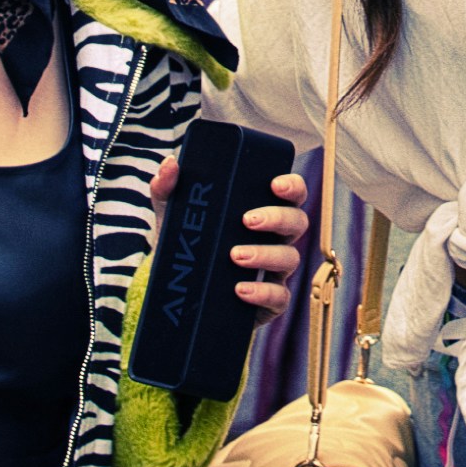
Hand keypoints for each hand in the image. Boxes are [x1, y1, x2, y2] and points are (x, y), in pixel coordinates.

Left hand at [143, 158, 309, 318]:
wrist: (177, 293)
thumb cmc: (187, 245)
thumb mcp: (173, 215)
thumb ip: (168, 187)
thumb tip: (170, 164)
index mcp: (262, 211)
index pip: (291, 195)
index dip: (293, 186)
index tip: (275, 184)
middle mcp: (275, 239)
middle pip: (297, 222)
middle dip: (277, 218)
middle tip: (247, 220)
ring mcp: (275, 271)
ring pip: (290, 258)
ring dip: (266, 254)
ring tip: (235, 255)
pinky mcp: (268, 302)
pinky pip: (279, 297)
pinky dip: (262, 292)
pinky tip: (240, 289)